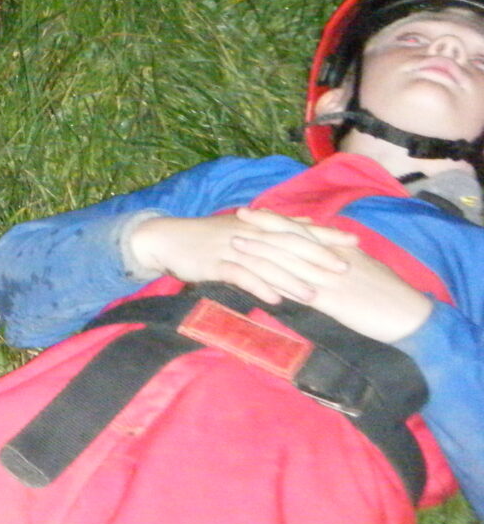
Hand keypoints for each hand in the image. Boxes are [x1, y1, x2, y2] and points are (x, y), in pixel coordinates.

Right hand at [128, 207, 431, 342]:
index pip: (299, 228)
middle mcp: (250, 234)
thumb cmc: (208, 235)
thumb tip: (308, 223)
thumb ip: (276, 226)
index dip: (327, 235)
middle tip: (345, 270)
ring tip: (314, 296)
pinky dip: (257, 287)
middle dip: (317, 257)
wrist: (167, 238)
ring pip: (266, 264)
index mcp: (259, 225)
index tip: (356, 242)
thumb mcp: (244, 226)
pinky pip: (239, 276)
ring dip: (290, 280)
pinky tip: (273, 301)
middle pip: (288, 245)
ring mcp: (232, 248)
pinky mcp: (214, 264)